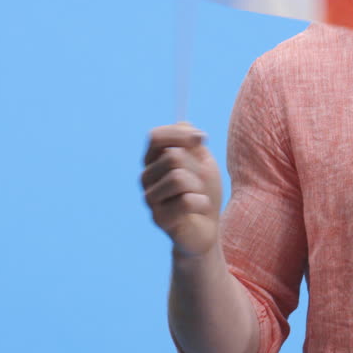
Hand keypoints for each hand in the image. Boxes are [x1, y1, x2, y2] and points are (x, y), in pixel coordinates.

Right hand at [141, 123, 223, 257]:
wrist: (207, 226)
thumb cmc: (203, 191)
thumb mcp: (202, 161)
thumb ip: (191, 142)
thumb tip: (185, 125)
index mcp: (152, 160)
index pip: (155, 137)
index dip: (181, 134)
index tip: (203, 139)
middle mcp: (146, 178)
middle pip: (172, 156)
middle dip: (197, 167)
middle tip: (201, 182)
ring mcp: (149, 199)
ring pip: (178, 178)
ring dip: (199, 187)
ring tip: (199, 196)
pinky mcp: (159, 219)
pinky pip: (186, 201)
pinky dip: (202, 203)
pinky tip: (200, 209)